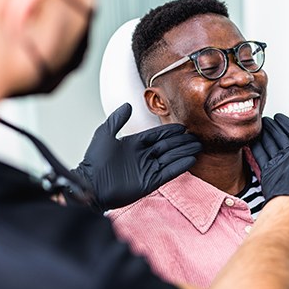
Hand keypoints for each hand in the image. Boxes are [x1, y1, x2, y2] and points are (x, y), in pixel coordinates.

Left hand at [73, 103, 201, 210]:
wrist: (91, 184)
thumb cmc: (94, 160)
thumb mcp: (104, 134)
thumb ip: (117, 119)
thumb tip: (128, 105)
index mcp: (134, 144)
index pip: (157, 135)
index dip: (170, 131)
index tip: (183, 127)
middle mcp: (143, 156)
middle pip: (167, 146)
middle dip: (182, 141)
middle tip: (196, 137)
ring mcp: (148, 169)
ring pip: (171, 157)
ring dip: (184, 151)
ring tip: (198, 146)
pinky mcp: (150, 182)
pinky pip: (169, 172)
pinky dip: (180, 166)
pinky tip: (191, 160)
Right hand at [251, 114, 288, 211]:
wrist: (288, 189)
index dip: (286, 123)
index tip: (278, 115)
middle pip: (280, 137)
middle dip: (272, 127)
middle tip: (263, 118)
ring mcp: (279, 162)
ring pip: (269, 144)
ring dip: (264, 134)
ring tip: (257, 126)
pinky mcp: (268, 169)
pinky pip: (260, 154)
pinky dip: (256, 146)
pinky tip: (251, 139)